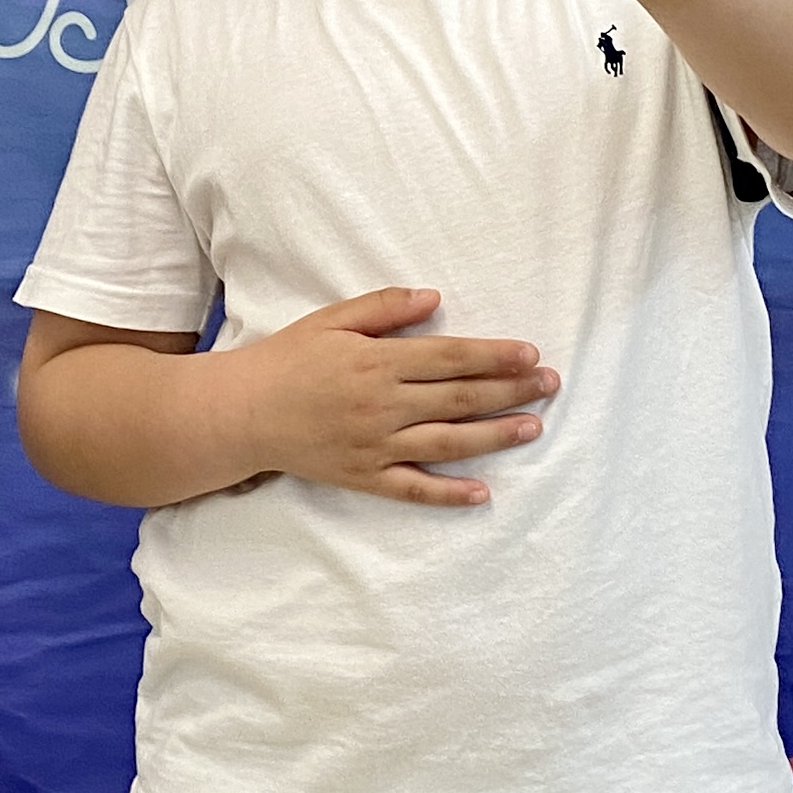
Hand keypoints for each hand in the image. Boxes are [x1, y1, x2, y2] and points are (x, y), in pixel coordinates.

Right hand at [238, 286, 556, 508]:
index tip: (530, 354)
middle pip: (460, 398)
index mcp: (376, 362)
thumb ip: (384, 308)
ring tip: (533, 427)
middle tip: (550, 384)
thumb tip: (434, 298)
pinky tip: (482, 494)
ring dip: (495, 435)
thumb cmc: (288, 359)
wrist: (242, 413)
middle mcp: (382, 405)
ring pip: (448, 442)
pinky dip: (448, 494)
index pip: (449, 358)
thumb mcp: (332, 320)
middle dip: (510, 390)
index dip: (494, 356)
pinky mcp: (364, 477)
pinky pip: (413, 489)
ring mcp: (375, 445)